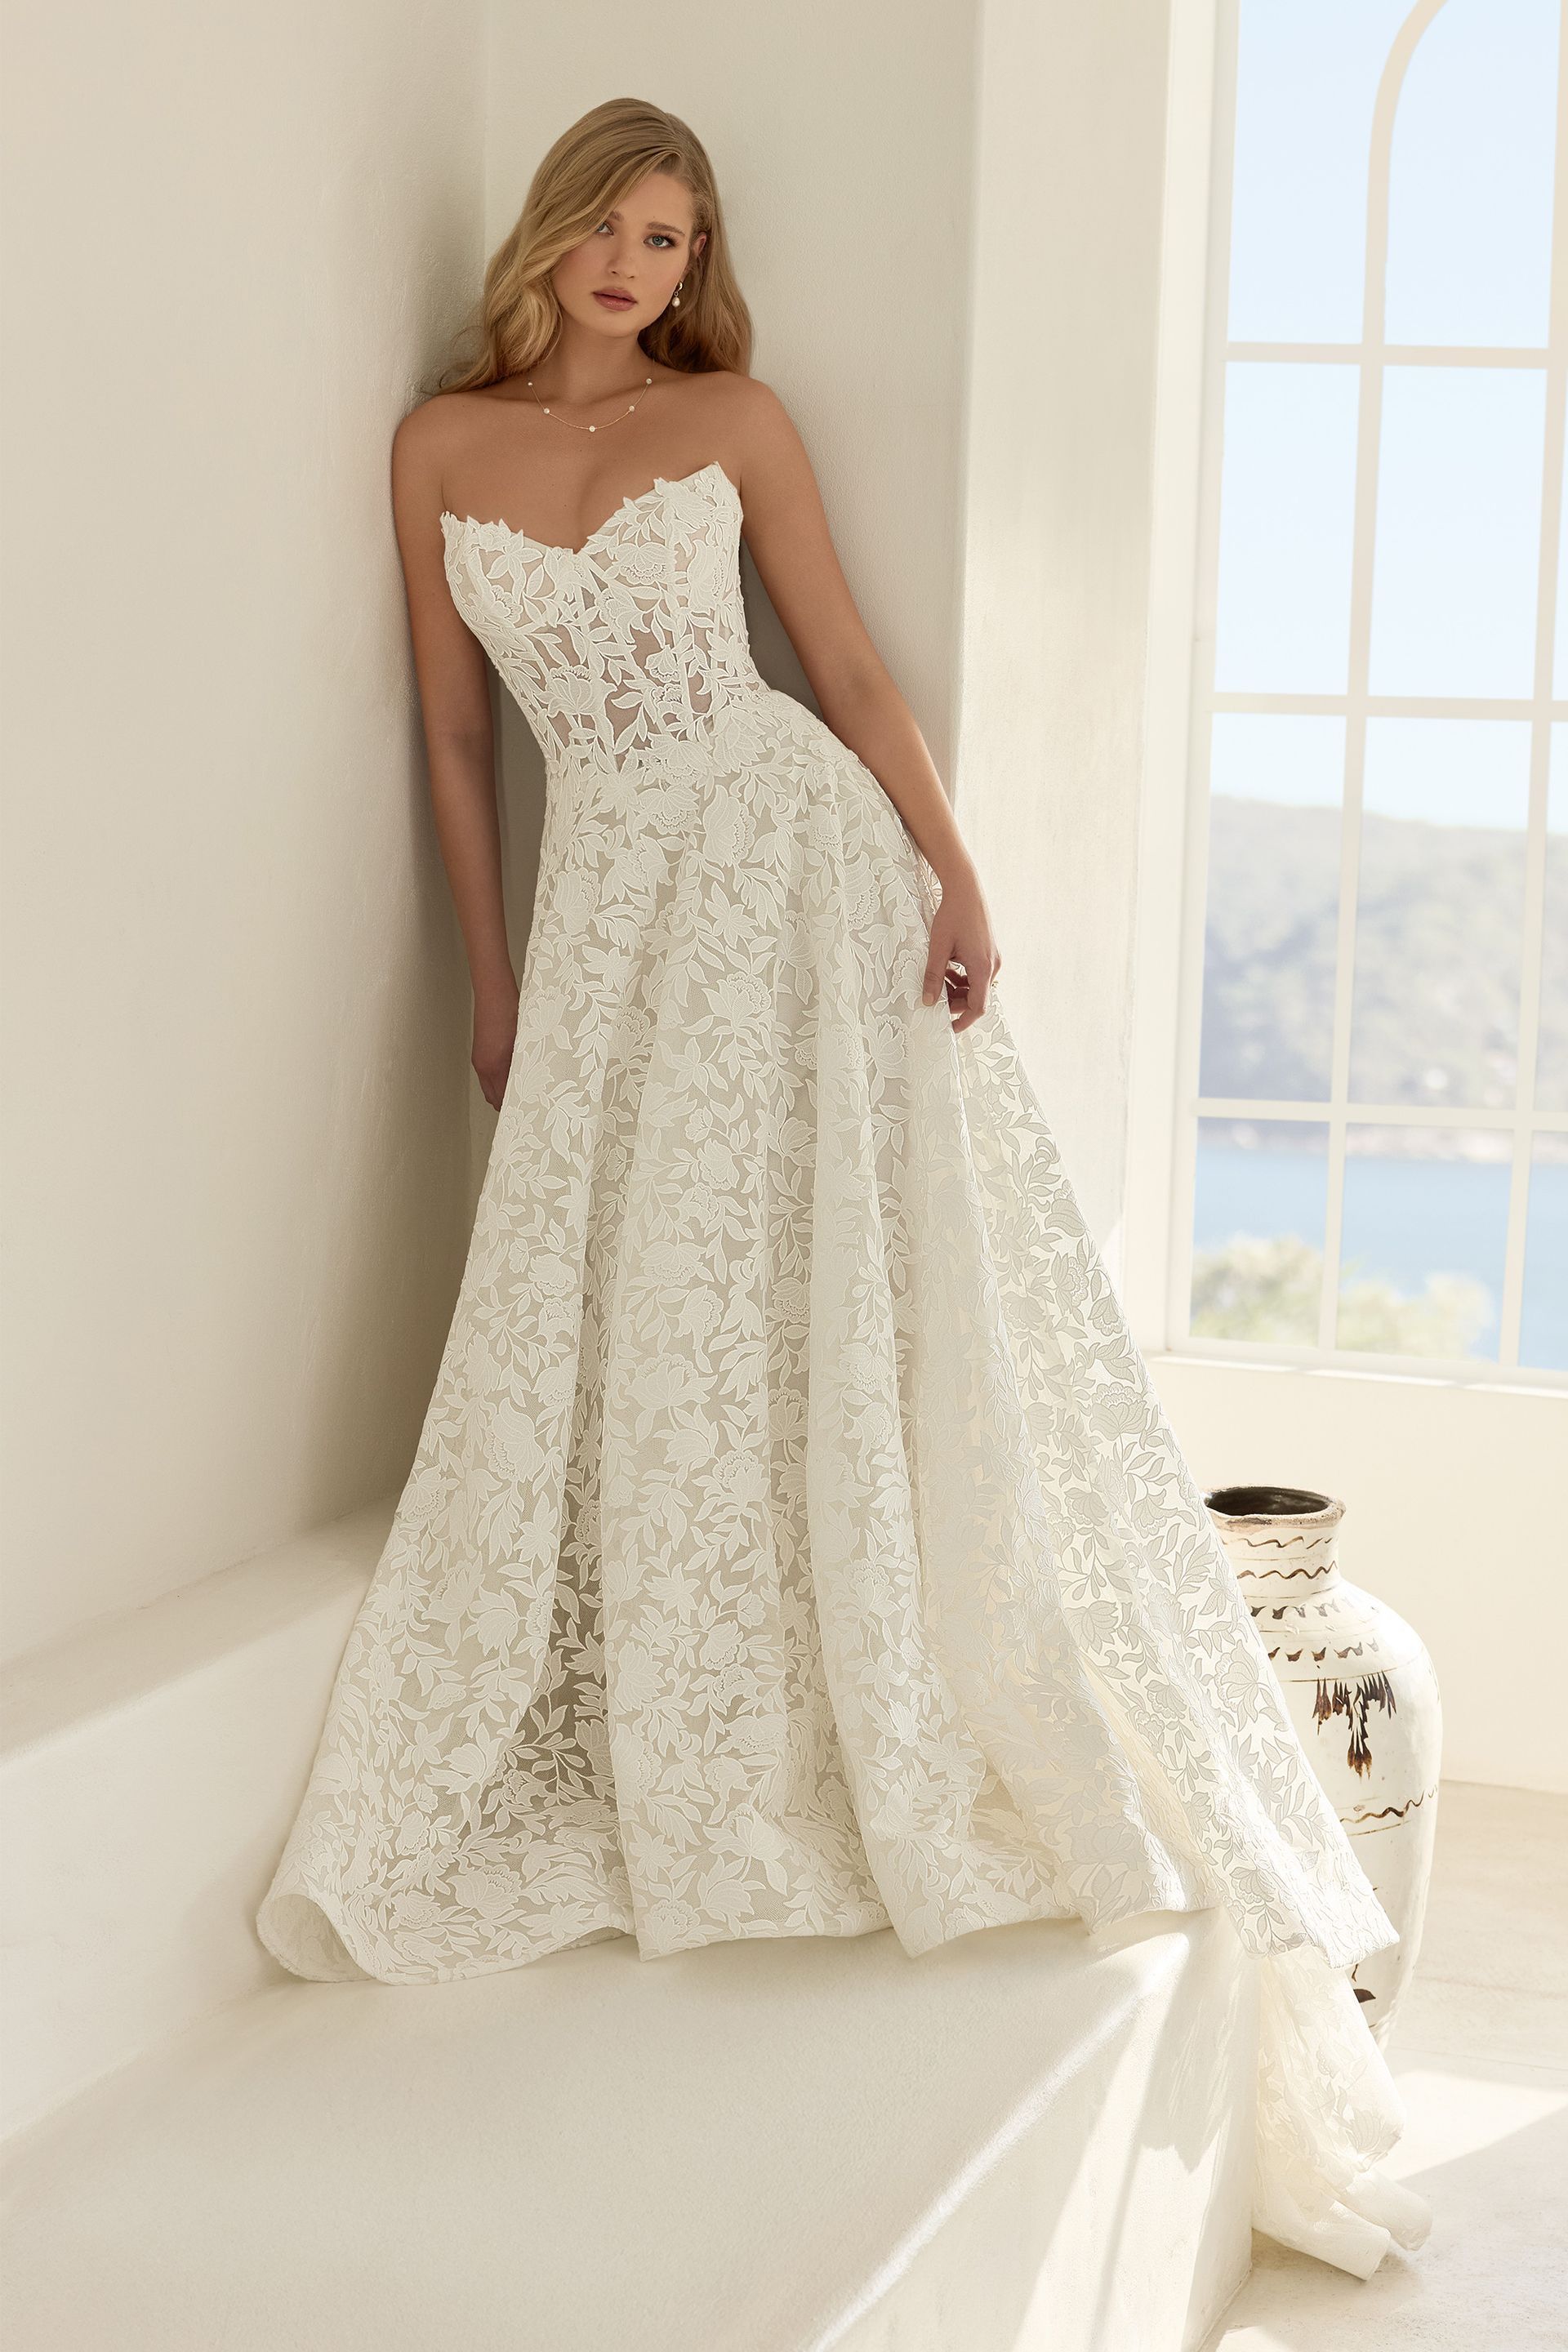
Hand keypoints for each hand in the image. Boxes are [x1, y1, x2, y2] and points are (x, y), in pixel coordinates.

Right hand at [473, 979, 519, 1109]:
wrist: (494, 992)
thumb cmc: (509, 1011)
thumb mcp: (524, 1042)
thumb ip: (526, 1065)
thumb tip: (535, 1083)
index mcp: (494, 1066)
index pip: (503, 1100)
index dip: (516, 1107)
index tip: (530, 1110)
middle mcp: (483, 1066)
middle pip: (493, 1098)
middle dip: (508, 1104)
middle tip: (528, 1105)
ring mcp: (479, 1059)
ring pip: (489, 1087)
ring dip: (502, 1091)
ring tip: (522, 1091)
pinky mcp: (479, 1052)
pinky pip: (487, 1075)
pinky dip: (498, 1080)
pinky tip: (513, 1073)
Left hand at [921, 865, 1000, 1033]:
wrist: (966, 890)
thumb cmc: (952, 916)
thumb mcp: (937, 948)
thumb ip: (932, 976)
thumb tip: (927, 1001)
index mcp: (982, 967)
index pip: (977, 1006)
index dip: (963, 1020)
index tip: (949, 1028)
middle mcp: (992, 965)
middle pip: (976, 997)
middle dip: (956, 1002)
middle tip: (935, 1000)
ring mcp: (993, 958)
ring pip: (976, 986)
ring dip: (958, 989)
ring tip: (938, 981)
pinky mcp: (989, 951)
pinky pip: (977, 973)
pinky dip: (962, 977)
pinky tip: (947, 968)